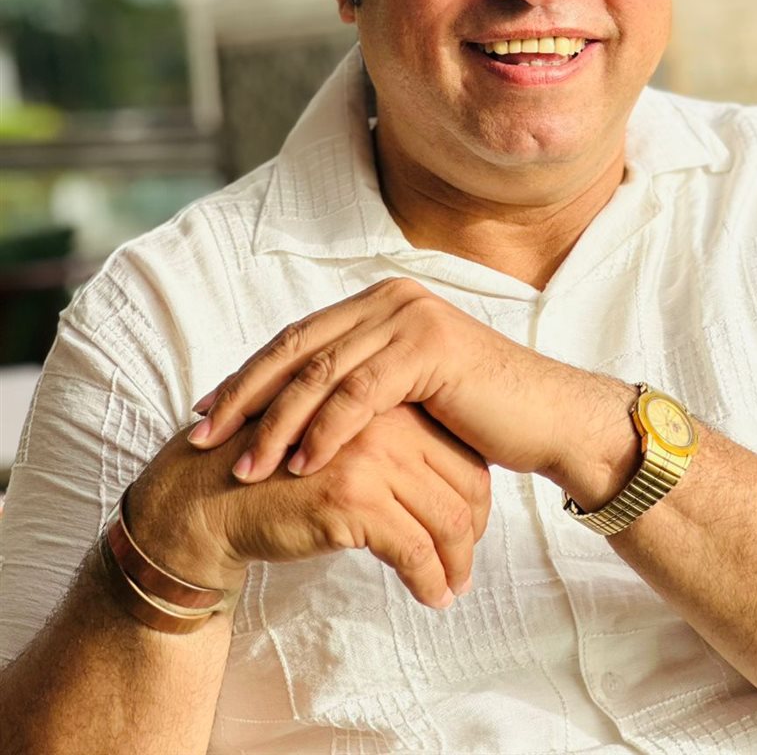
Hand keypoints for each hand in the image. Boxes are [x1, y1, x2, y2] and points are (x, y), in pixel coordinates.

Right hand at [127, 403, 490, 608]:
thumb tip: (455, 487)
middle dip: (474, 532)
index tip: (472, 529)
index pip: (463, 451)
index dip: (477, 497)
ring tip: (454, 588)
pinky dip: (431, 581)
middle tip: (466, 565)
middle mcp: (387, 420)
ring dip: (458, 563)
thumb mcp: (346, 442)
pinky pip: (416, 551)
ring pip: (448, 518)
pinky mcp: (352, 500)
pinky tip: (431, 598)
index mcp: (390, 401)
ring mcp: (372, 457)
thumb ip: (395, 448)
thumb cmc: (280, 474)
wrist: (212, 494)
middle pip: (466, 482)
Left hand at [189, 277, 636, 505]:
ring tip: (242, 467)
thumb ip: (358, 385)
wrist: (546, 418)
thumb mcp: (405, 393)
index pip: (297, 337)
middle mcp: (390, 298)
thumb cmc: (476, 414)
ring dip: (275, 424)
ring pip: (321, 373)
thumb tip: (292, 409)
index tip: (205, 413)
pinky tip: (298, 466)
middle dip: (243, 396)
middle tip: (201, 437)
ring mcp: (409, 317)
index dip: (247, 375)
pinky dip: (323, 432)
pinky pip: (359, 395)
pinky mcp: (428, 348)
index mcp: (380, 302)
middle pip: (297, 348)